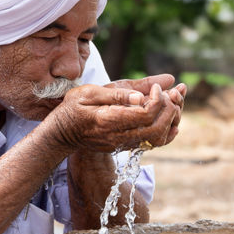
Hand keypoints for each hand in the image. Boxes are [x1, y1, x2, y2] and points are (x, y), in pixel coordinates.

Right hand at [44, 78, 182, 152]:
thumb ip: (116, 95)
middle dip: (170, 110)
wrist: (62, 134)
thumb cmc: (73, 108)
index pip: (145, 114)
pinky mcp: (126, 146)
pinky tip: (170, 117)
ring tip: (171, 102)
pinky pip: (153, 143)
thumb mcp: (89, 93)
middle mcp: (119, 136)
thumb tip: (141, 97)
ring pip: (158, 139)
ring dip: (171, 120)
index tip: (155, 88)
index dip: (157, 99)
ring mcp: (123, 144)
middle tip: (169, 94)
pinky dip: (167, 130)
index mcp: (109, 120)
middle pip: (157, 129)